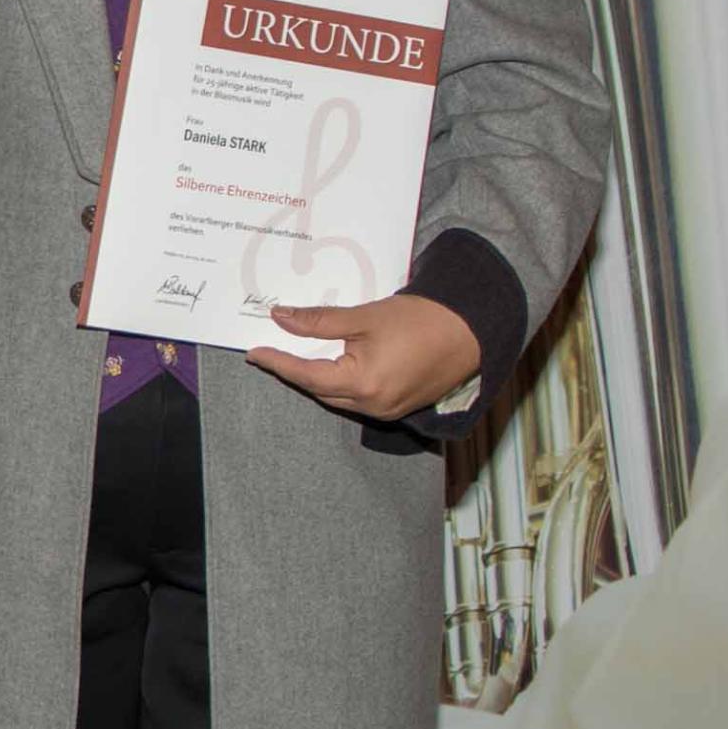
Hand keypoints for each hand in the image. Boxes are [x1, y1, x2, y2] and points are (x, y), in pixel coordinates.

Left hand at [252, 292, 480, 422]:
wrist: (472, 330)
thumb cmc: (422, 320)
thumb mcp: (365, 317)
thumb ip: (319, 321)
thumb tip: (281, 318)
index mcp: (361, 384)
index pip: (305, 376)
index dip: (278, 363)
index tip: (255, 353)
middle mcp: (372, 406)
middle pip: (319, 390)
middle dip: (295, 371)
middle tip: (273, 351)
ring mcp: (387, 411)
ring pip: (338, 398)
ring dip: (318, 379)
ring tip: (299, 357)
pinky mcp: (399, 408)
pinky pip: (358, 401)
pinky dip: (342, 385)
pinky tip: (335, 367)